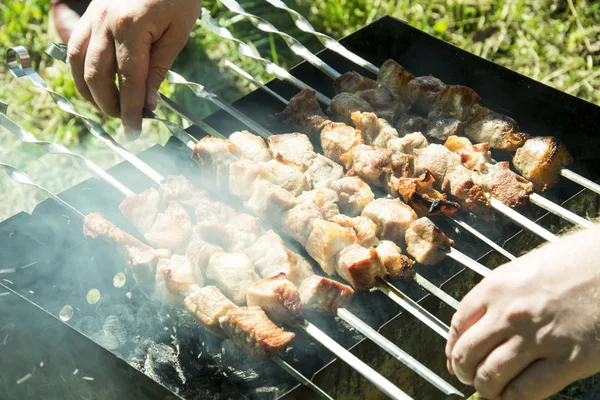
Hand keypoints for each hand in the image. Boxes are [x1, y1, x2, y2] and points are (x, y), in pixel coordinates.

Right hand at [67, 0, 201, 137]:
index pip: (130, 80)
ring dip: (90, 92)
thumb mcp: (179, 32)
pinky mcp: (90, 13)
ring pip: (79, 63)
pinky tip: (93, 84)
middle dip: (110, 105)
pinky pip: (75, 46)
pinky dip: (80, 70)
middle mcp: (105, 22)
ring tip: (109, 109)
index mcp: (132, 27)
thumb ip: (160, 68)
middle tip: (127, 121)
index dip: (131, 110)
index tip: (135, 132)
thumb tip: (149, 103)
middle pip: (98, 76)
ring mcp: (93, 16)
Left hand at [446, 224, 599, 399]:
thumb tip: (482, 323)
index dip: (452, 347)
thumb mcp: (526, 269)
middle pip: (467, 353)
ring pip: (491, 376)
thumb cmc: (576, 262)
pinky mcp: (567, 361)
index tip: (454, 357)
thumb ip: (500, 295)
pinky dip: (512, 399)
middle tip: (469, 376)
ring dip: (485, 387)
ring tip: (490, 389)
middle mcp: (509, 313)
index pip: (457, 324)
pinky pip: (526, 390)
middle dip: (464, 370)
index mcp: (496, 287)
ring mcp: (537, 338)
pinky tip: (512, 396)